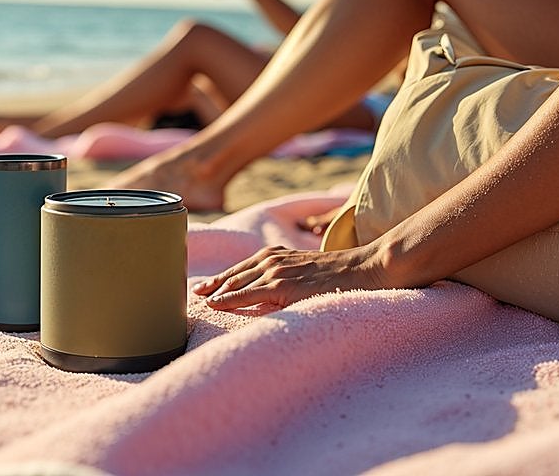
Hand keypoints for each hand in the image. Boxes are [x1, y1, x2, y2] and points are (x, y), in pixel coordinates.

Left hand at [191, 244, 391, 310]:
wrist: (364, 269)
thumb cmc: (340, 276)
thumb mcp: (305, 272)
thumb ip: (286, 279)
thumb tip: (269, 296)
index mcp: (276, 254)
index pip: (241, 268)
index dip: (221, 278)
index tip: (205, 287)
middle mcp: (271, 259)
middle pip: (233, 274)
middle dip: (213, 284)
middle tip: (194, 293)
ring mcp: (276, 271)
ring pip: (236, 283)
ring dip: (215, 292)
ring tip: (199, 301)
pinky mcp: (282, 285)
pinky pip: (248, 293)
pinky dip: (228, 298)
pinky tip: (214, 303)